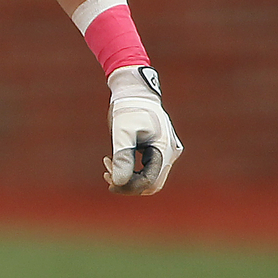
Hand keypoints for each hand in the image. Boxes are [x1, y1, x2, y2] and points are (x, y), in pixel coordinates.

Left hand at [103, 65, 181, 194]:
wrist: (135, 90)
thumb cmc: (127, 108)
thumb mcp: (121, 132)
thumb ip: (122, 157)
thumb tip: (118, 182)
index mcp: (164, 148)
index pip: (149, 182)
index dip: (128, 187)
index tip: (108, 180)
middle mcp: (170, 152)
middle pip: (151, 184)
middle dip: (127, 183)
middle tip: (106, 173)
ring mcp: (167, 151)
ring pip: (149, 177)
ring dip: (128, 176)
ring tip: (108, 163)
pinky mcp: (159, 149)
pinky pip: (148, 168)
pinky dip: (131, 169)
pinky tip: (114, 159)